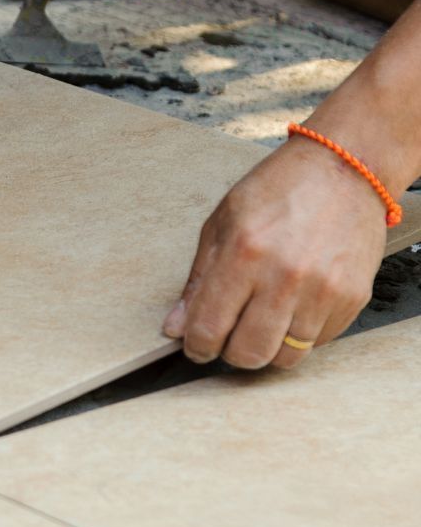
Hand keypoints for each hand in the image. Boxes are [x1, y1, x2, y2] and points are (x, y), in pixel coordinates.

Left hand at [162, 137, 385, 368]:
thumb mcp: (221, 224)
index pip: (209, 328)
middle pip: (248, 353)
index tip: (196, 345)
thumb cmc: (277, 191)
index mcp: (243, 254)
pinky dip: (300, 335)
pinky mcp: (352, 297)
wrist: (344, 169)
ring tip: (261, 322)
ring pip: (285, 356)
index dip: (196, 346)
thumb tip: (176, 328)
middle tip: (228, 336)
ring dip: (267, 348)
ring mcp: (323, 290)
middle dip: (230, 353)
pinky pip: (318, 343)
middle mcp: (284, 276)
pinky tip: (293, 308)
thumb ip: (197, 281)